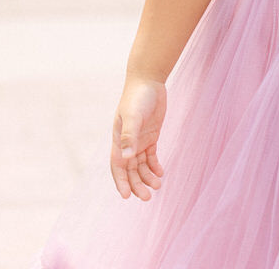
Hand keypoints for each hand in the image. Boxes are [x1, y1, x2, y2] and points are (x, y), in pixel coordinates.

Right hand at [111, 77, 166, 200]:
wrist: (149, 80)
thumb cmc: (137, 97)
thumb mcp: (133, 116)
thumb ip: (129, 136)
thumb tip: (125, 157)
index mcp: (118, 139)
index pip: (117, 166)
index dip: (120, 182)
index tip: (126, 196)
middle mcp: (127, 142)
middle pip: (130, 170)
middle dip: (137, 184)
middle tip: (147, 198)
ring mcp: (139, 139)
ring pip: (141, 165)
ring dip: (147, 177)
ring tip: (157, 186)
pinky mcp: (151, 135)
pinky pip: (151, 156)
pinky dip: (154, 166)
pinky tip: (161, 173)